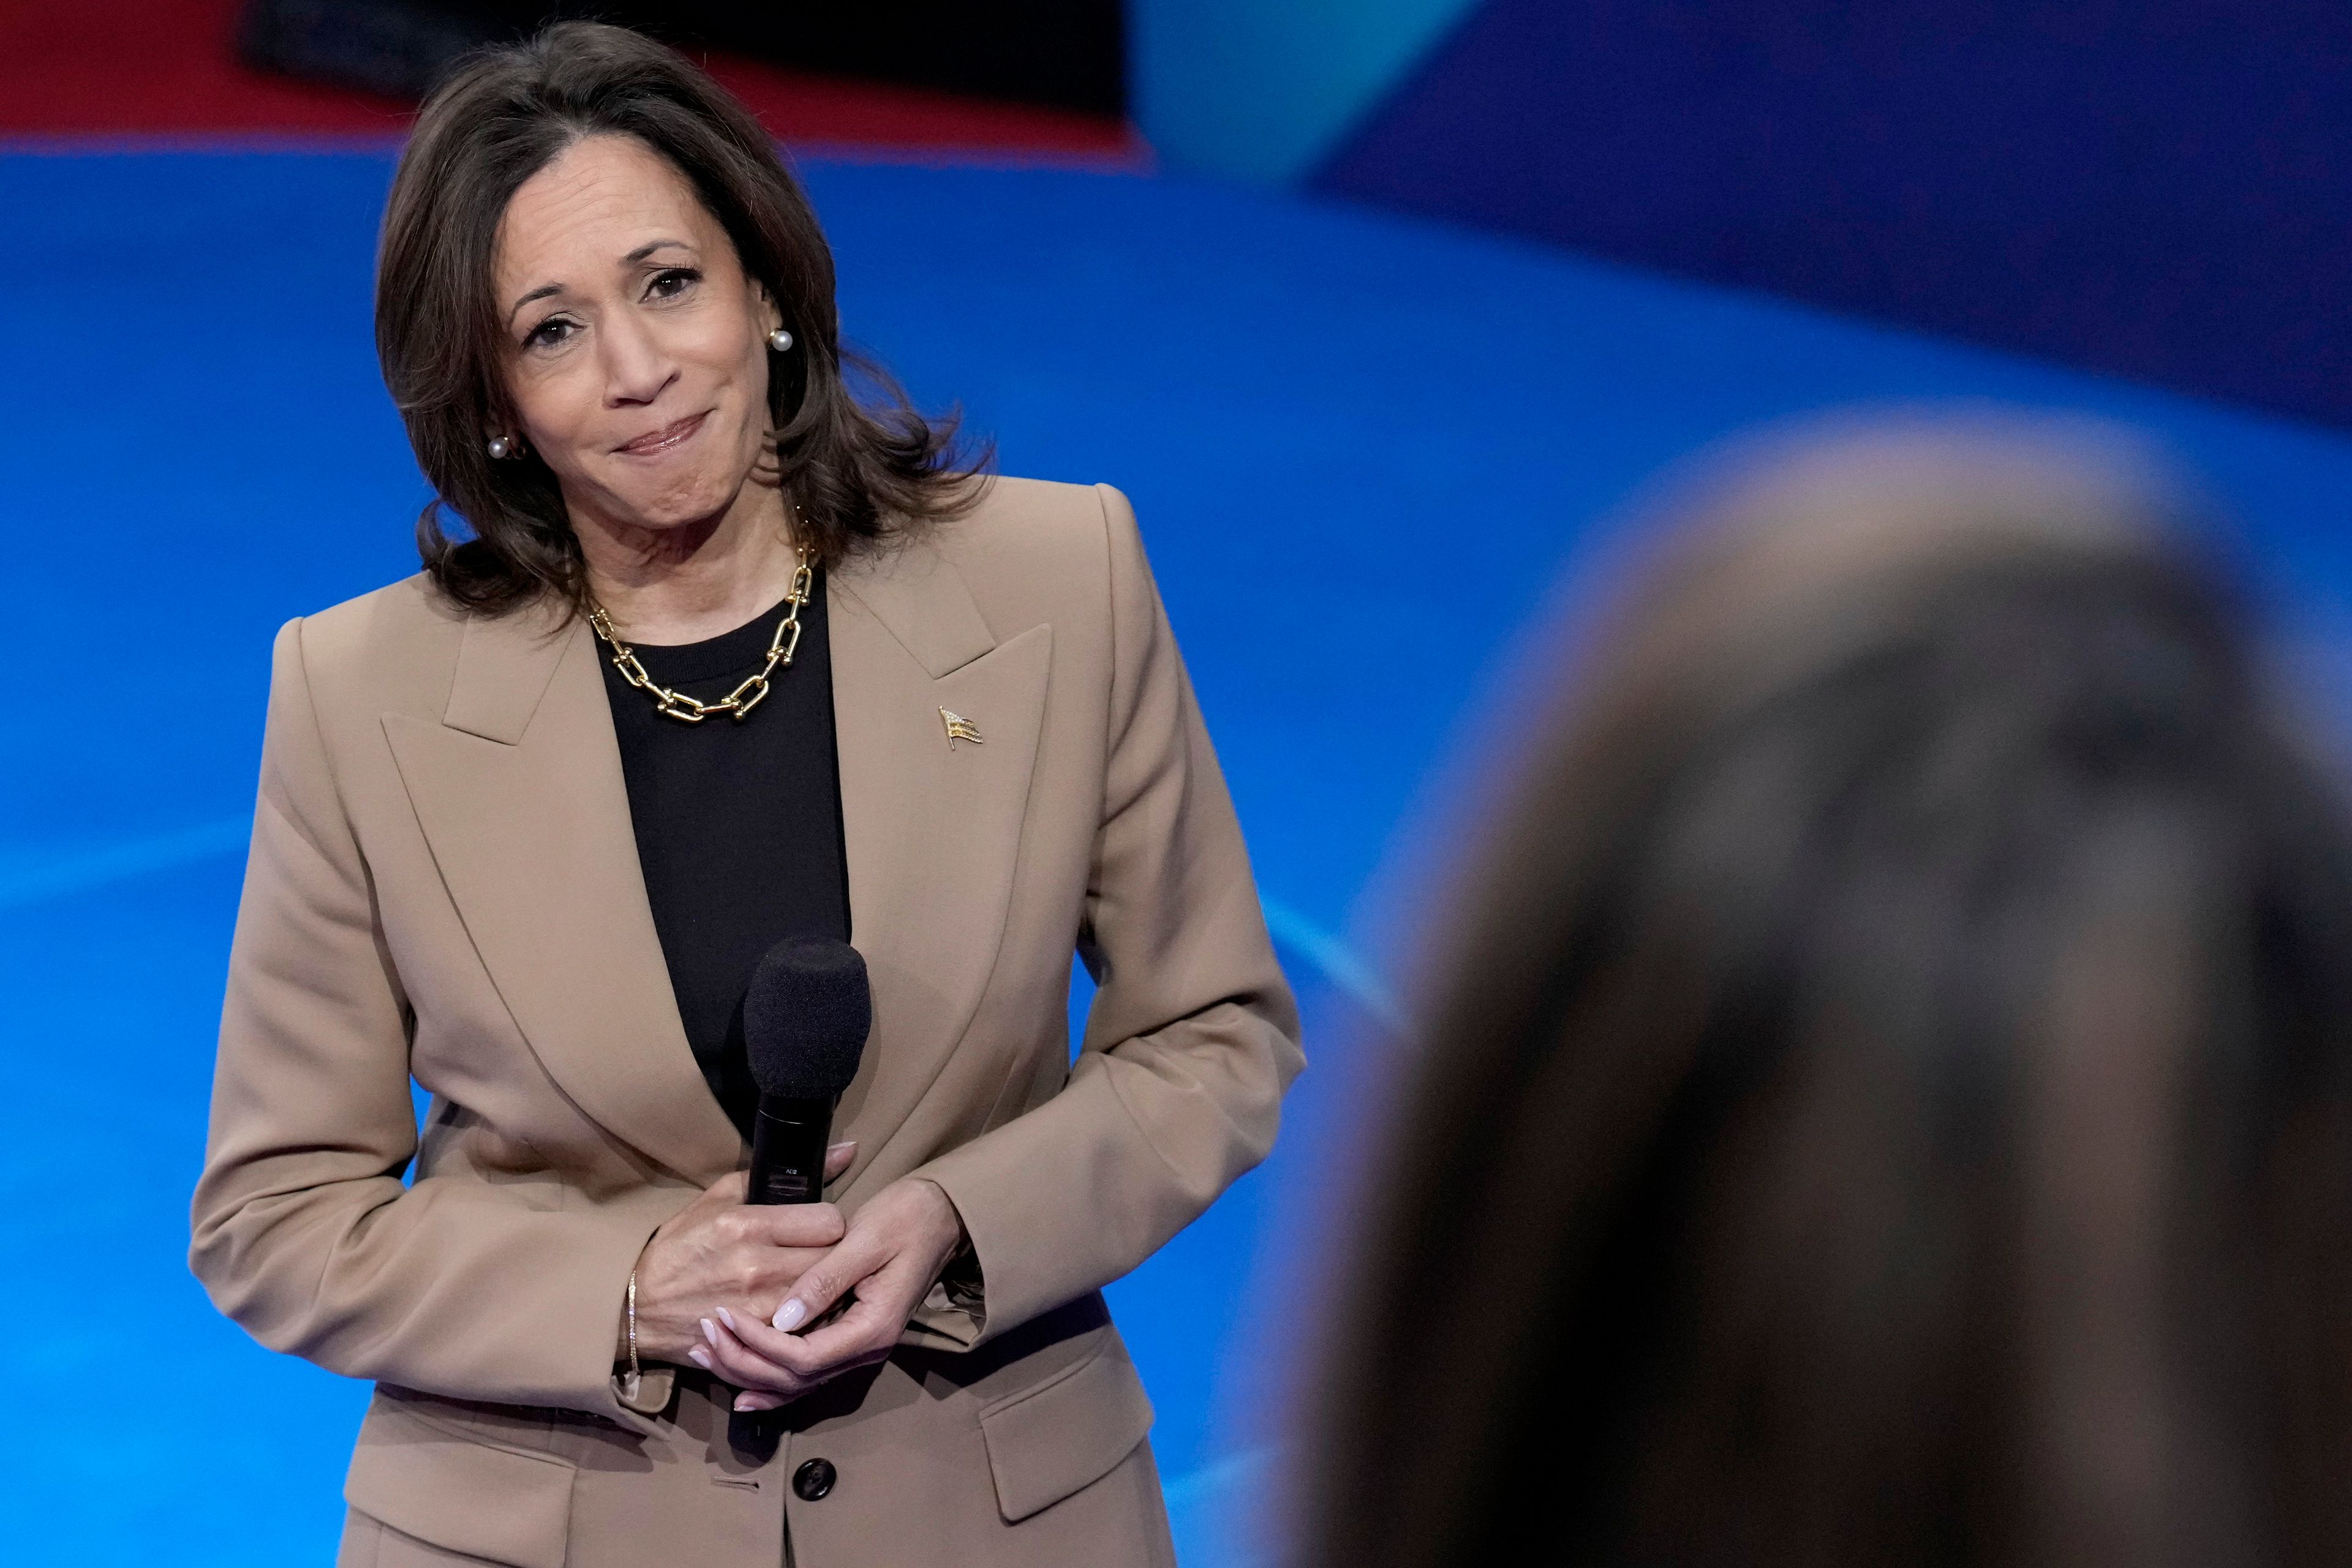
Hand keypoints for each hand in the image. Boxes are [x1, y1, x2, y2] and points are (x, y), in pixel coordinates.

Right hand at [627, 1141, 857, 1363]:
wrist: (637, 1309)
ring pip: (824, 1294)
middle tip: (819, 1256)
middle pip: (833, 1258)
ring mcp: (759, 1305)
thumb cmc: (679, 1249)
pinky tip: (794, 1310)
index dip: (831, 1224)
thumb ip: (774, 1175)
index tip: (818, 1228)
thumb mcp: (716, 1199)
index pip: (829, 1222)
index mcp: (747, 1224)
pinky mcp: (757, 1337)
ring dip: (822, 1287)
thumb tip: (844, 1150)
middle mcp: (757, 1265)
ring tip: (807, 1281)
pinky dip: (805, 1317)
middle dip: (833, 1255)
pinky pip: (805, 1324)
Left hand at [693, 1176, 965, 1411]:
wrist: (941, 1216)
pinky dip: (772, 1379)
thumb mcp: (865, 1240)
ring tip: (708, 1355)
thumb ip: (825, 1280)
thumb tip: (783, 1318)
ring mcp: (859, 1348)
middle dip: (745, 1363)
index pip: (805, 1357)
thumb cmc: (906, 1219)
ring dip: (751, 1373)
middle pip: (796, 1379)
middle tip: (704, 1337)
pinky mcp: (850, 1338)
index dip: (759, 1343)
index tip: (725, 1316)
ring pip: (797, 1382)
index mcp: (873, 1327)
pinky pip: (806, 1372)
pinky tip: (743, 1386)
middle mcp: (867, 1348)